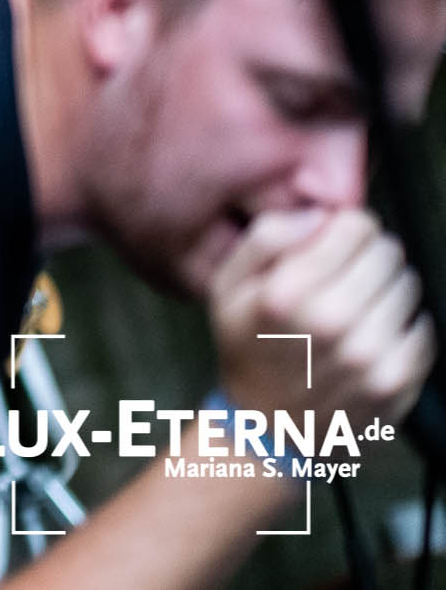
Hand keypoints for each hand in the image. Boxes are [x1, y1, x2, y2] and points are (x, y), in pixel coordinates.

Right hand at [209, 208, 433, 422]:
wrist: (267, 432)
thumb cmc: (247, 349)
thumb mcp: (226, 287)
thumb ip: (265, 239)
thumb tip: (319, 216)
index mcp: (287, 293)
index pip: (355, 226)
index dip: (345, 228)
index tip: (334, 243)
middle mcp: (333, 321)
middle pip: (388, 252)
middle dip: (369, 255)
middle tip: (346, 276)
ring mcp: (370, 355)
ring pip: (408, 286)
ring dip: (387, 288)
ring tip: (358, 307)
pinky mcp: (397, 382)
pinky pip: (422, 329)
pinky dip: (404, 325)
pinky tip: (373, 335)